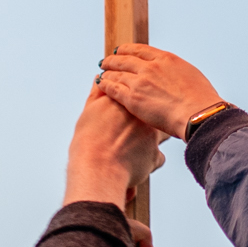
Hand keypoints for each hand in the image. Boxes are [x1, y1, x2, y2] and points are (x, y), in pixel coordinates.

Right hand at [63, 88, 166, 206]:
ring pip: (159, 135)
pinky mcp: (155, 155)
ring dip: (149, 141)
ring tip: (132, 150)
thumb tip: (99, 78)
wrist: (97, 168)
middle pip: (152, 114)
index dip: (133, 106)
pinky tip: (136, 164)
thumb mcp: (89, 112)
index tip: (125, 116)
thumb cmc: (88, 142)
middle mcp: (143, 116)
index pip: (138, 96)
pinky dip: (149, 162)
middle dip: (145, 122)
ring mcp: (151, 135)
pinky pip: (157, 158)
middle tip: (128, 133)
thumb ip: (97, 93)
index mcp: (126, 102)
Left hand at [96, 44, 223, 138]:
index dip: (128, 50)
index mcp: (166, 59)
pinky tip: (100, 84)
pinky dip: (104, 84)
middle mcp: (151, 67)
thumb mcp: (190, 75)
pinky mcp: (132, 98)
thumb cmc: (201, 101)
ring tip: (102, 74)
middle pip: (125, 59)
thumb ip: (176, 73)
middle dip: (113, 60)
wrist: (198, 114)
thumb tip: (174, 76)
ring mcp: (140, 81)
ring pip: (116, 73)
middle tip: (106, 62)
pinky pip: (112, 88)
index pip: (141, 49)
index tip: (121, 51)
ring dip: (107, 72)